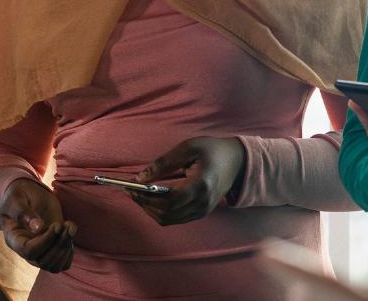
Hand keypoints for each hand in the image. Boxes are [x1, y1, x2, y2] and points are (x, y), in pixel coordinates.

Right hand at [0, 178, 76, 272]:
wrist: (27, 194)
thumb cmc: (18, 195)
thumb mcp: (16, 199)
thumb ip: (23, 212)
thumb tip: (37, 227)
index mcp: (14, 239)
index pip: (28, 251)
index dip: (45, 241)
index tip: (56, 225)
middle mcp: (26, 249)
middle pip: (43, 261)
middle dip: (58, 244)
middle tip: (63, 224)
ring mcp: (40, 250)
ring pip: (54, 265)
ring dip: (66, 247)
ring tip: (69, 226)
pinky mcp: (52, 247)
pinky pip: (62, 263)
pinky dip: (70, 251)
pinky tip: (71, 230)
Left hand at [129, 136, 244, 225]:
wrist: (237, 162)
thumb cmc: (212, 150)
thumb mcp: (188, 148)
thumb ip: (163, 163)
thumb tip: (140, 178)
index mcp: (201, 185)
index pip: (169, 200)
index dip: (147, 197)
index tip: (131, 187)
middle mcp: (202, 203)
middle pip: (166, 213)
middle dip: (144, 204)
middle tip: (130, 190)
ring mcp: (202, 211)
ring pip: (168, 220)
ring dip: (149, 209)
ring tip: (138, 194)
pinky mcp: (200, 213)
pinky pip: (174, 219)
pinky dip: (159, 212)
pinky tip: (151, 199)